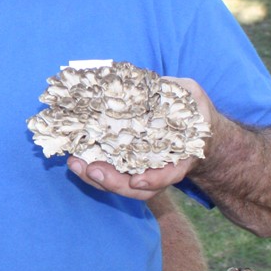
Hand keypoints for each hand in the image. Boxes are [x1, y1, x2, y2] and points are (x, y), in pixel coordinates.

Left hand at [66, 76, 216, 200]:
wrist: (195, 127)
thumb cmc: (194, 109)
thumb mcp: (191, 94)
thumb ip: (178, 90)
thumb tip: (156, 83)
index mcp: (182, 155)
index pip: (170, 174)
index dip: (154, 179)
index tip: (137, 180)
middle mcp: (162, 168)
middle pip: (138, 187)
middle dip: (114, 181)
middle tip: (91, 169)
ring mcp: (144, 170)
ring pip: (122, 185)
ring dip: (96, 178)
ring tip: (75, 164)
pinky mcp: (128, 164)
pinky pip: (112, 174)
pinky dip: (93, 171)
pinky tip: (76, 160)